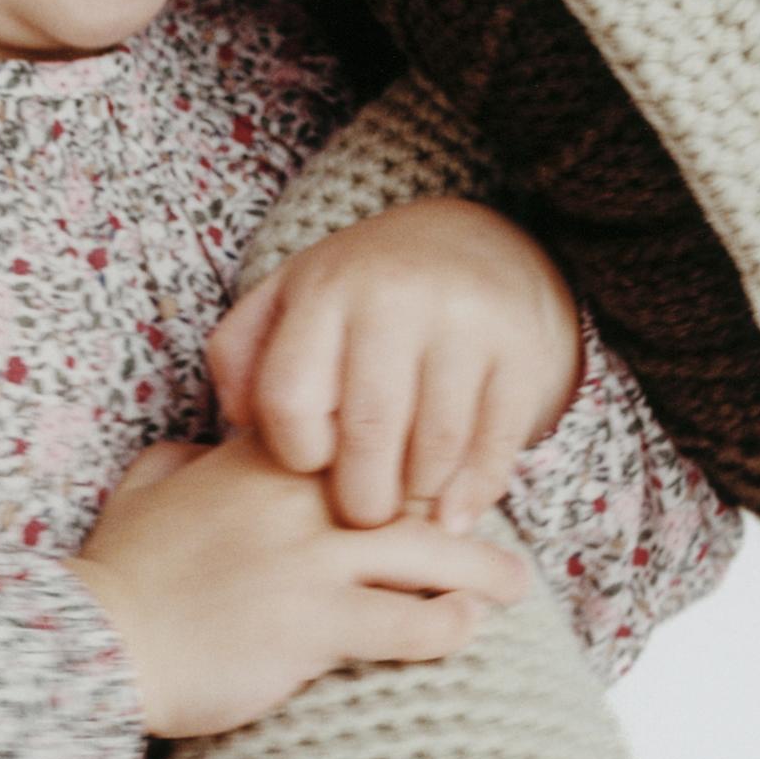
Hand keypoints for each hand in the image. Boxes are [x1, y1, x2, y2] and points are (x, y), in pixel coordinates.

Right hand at [65, 427, 532, 739]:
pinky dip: (447, 628)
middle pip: (410, 490)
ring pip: (429, 552)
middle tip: (498, 524)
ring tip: (513, 584)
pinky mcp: (316, 624)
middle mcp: (296, 500)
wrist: (97, 647)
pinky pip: (410, 623)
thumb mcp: (142, 491)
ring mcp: (311, 561)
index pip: (359, 437)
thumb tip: (197, 449)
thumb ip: (179, 461)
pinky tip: (462, 631)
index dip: (409, 457)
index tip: (438, 475)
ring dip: (482, 570)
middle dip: (462, 506)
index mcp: (261, 460)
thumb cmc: (120, 577)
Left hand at [204, 198, 584, 533]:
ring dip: (416, 496)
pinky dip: (472, 495)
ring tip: (404, 502)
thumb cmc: (363, 293)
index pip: (291, 398)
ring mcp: (465, 323)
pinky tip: (451, 514)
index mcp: (327, 289)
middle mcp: (396, 297)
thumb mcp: (290, 299)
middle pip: (366, 434)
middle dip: (360, 498)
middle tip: (361, 514)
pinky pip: (494, 447)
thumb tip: (238, 424)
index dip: (295, 452)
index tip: (313, 462)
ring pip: (434, 450)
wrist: (475, 244)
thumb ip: (242, 355)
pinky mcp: (521, 351)